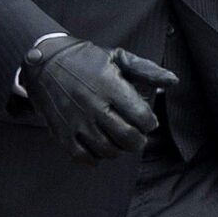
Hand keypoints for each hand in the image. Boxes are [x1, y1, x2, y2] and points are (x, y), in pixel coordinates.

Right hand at [22, 35, 177, 161]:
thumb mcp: (117, 57)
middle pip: (127, 138)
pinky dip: (96, 159)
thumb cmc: (85, 59)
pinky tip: (100, 149)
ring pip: (107, 150)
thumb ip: (146, 70)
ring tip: (119, 141)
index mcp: (110, 85)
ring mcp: (76, 121)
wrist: (45, 61)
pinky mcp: (62, 133)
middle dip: (138, 141)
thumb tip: (172, 81)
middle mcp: (94, 106)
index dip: (150, 122)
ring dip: (119, 150)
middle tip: (138, 136)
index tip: (147, 120)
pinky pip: (83, 157)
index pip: (141, 117)